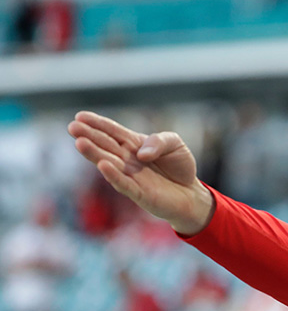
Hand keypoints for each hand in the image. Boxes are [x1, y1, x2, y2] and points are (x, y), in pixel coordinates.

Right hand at [67, 111, 213, 234]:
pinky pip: (124, 184)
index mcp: (134, 144)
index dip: (97, 124)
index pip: (113, 131)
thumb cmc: (179, 166)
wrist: (192, 193)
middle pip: (106, 146)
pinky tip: (103, 166)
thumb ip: (159, 141)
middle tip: (72, 127)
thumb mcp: (175, 144)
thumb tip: (141, 152)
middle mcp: (127, 159)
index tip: (80, 116)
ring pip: (109, 164)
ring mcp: (131, 176)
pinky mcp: (139, 193)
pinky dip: (113, 176)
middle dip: (89, 136)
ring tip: (80, 143)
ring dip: (95, 154)